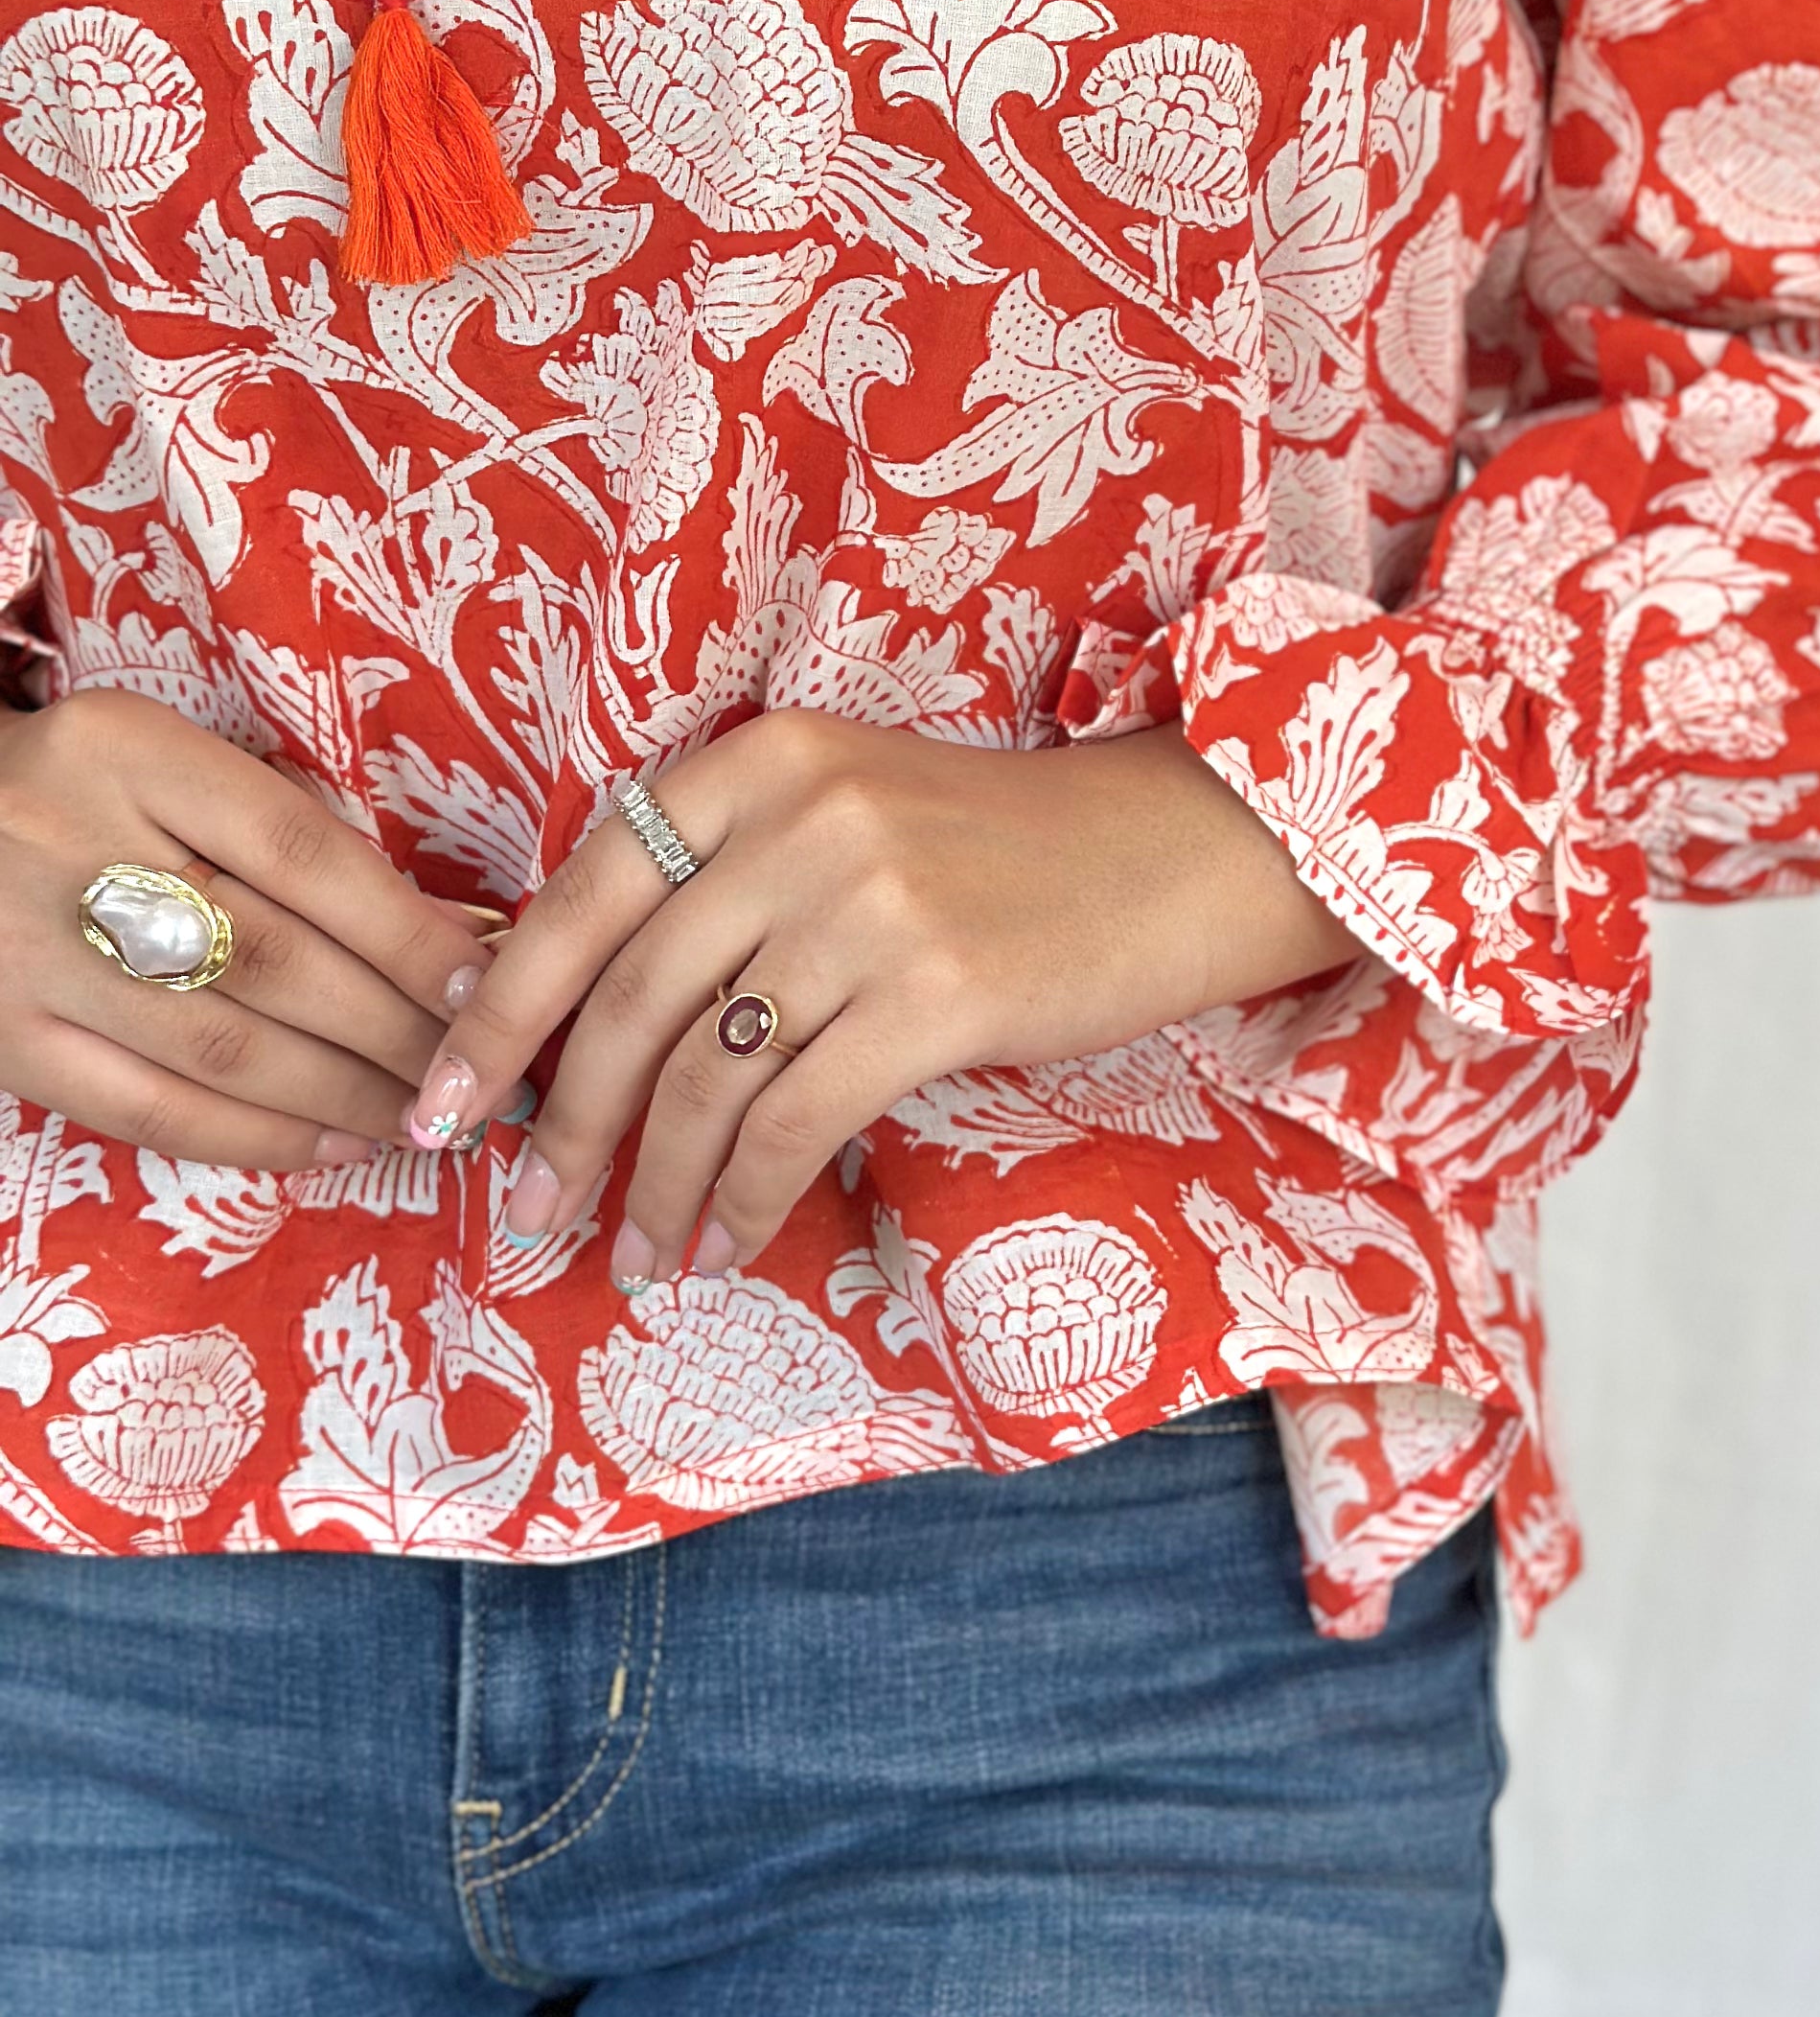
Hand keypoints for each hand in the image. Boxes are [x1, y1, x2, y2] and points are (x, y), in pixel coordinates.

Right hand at [0, 689, 494, 1169]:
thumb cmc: (84, 791)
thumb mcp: (169, 761)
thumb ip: (289, 830)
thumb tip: (443, 935)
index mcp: (127, 752)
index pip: (302, 853)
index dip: (406, 932)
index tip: (483, 985)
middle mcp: (72, 849)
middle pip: (272, 960)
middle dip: (394, 1030)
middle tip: (475, 1072)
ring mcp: (26, 955)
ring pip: (221, 1049)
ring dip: (343, 1096)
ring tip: (425, 1117)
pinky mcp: (2, 1040)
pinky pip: (147, 1111)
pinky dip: (255, 1138)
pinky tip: (334, 1145)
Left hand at [407, 711, 1365, 1289]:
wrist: (1182, 852)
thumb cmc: (1009, 856)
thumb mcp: (853, 819)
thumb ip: (733, 883)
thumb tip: (590, 1028)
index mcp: (761, 763)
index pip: (584, 895)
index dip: (499, 1012)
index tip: (441, 1103)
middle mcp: (801, 819)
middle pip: (632, 997)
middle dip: (563, 1123)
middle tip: (528, 1211)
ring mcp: (868, 903)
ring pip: (707, 1073)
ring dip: (653, 1183)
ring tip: (632, 1253)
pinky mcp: (934, 993)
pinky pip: (795, 1119)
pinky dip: (744, 1198)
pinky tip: (724, 1243)